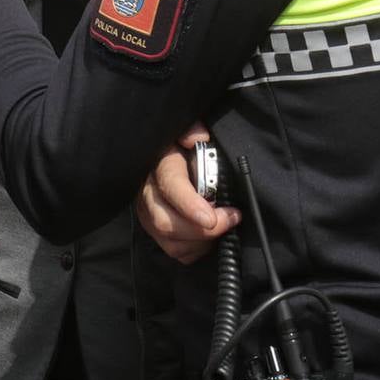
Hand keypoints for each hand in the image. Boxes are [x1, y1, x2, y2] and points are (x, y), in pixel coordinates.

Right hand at [136, 123, 241, 263]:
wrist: (177, 160)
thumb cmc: (188, 147)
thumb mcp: (189, 129)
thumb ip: (192, 129)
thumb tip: (197, 137)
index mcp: (159, 163)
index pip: (170, 186)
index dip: (189, 205)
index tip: (212, 217)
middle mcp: (147, 191)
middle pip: (165, 222)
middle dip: (201, 231)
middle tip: (231, 219)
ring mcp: (148, 212)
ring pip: (170, 241)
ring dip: (201, 241)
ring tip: (223, 226)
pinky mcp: (153, 229)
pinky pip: (174, 251)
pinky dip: (195, 249)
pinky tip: (208, 235)